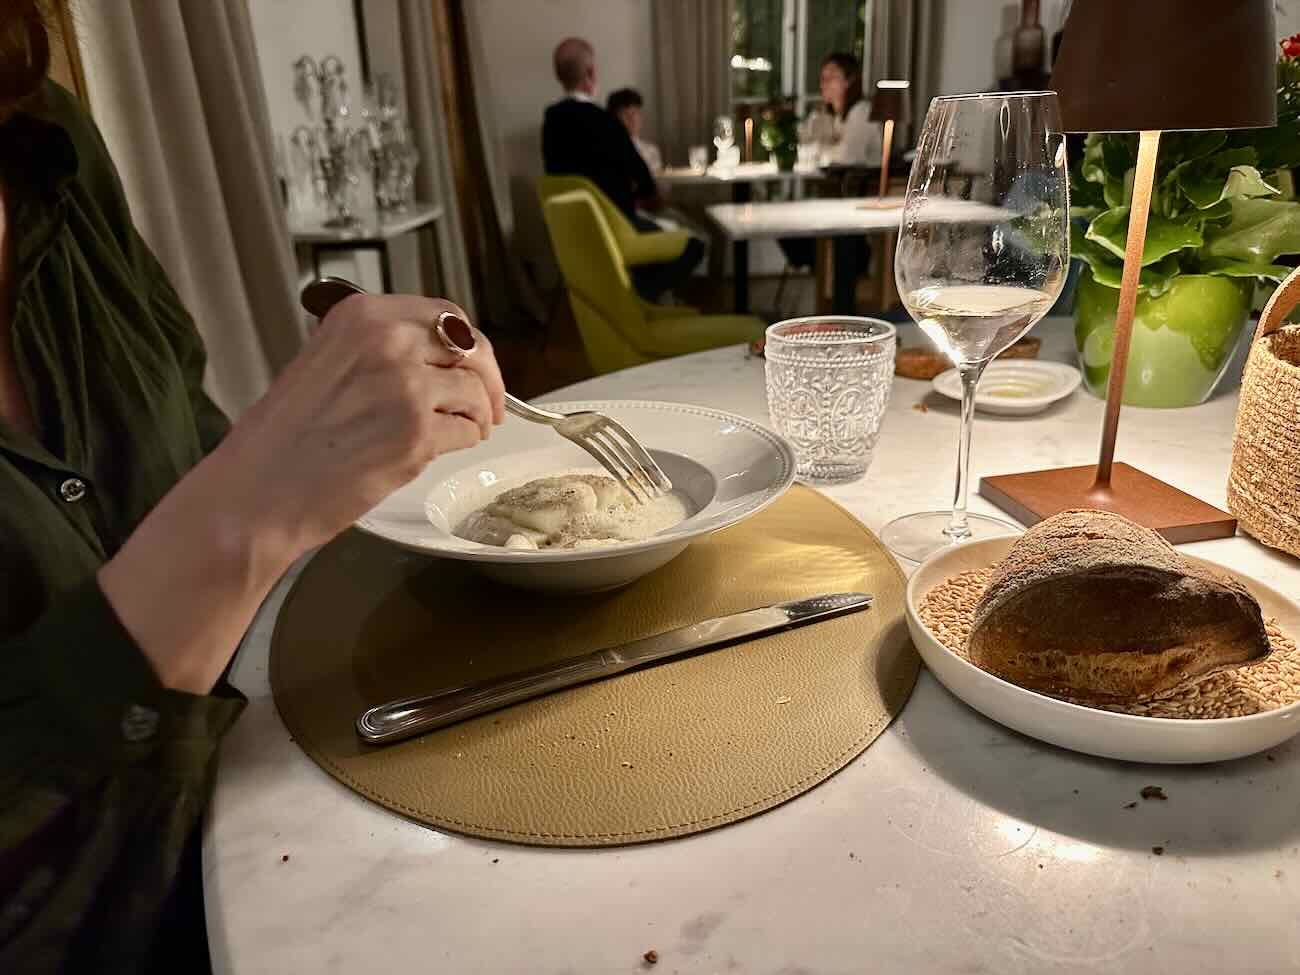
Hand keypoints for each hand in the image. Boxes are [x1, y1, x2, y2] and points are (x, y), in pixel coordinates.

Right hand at [217, 292, 505, 555]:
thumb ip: (380, 350)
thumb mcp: (326, 362)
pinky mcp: (417, 435)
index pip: (444, 314)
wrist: (258, 489)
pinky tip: (439, 449)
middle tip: (491, 405)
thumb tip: (437, 358)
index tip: (476, 364)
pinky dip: (463, 442)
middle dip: (489, 379)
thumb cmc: (284, 438)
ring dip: (476, 416)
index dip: (469, 343)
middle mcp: (389, 342)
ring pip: (475, 393)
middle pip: (471, 348)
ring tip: (461, 432)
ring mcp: (406, 387)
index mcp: (363, 316)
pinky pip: (466, 432)